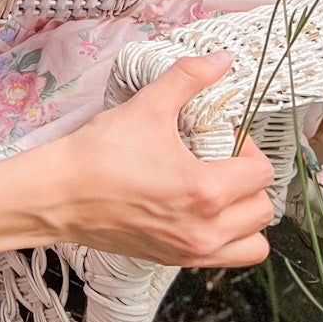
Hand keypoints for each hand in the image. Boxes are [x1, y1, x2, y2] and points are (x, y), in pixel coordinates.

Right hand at [0, 53, 274, 266]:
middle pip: (263, 209)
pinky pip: (226, 259)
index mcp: (205, 190)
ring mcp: (191, 252)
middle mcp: (206, 230)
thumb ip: (189, 78)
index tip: (224, 136)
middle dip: (250, 181)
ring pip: (253, 244)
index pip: (261, 173)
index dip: (249, 147)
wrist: (59, 195)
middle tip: (223, 160)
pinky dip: (228, 239)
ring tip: (221, 192)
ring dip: (247, 217)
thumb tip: (222, 59)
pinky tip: (200, 212)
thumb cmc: (101, 152)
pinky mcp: (175, 263)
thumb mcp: (147, 106)